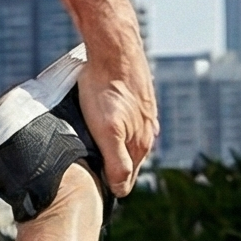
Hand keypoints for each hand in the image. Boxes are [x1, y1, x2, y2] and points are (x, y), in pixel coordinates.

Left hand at [79, 47, 156, 197]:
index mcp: (140, 144)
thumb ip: (117, 162)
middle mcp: (147, 132)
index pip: (128, 179)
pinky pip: (129, 123)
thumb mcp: (108, 131)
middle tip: (93, 176)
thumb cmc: (104, 90)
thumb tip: (121, 190)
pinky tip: (109, 128)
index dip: (111, 186)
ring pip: (130, 142)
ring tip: (98, 156)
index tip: (93, 189)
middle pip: (130, 162)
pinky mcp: (139, 101)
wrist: (114, 50)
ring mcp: (145, 115)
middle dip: (115, 172)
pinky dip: (119, 132)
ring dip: (117, 151)